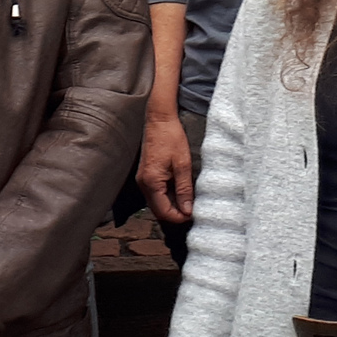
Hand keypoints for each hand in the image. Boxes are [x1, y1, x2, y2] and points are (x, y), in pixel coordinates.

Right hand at [139, 110, 194, 225]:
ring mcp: (143, 179)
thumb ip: (185, 190)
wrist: (159, 119)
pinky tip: (181, 190)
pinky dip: (168, 196)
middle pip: (159, 210)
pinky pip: (156, 193)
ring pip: (157, 202)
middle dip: (176, 213)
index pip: (164, 212)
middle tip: (194, 209)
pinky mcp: (146, 175)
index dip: (179, 217)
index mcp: (151, 182)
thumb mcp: (183, 164)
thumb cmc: (171, 137)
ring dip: (172, 205)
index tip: (194, 214)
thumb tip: (187, 211)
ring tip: (189, 199)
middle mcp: (143, 184)